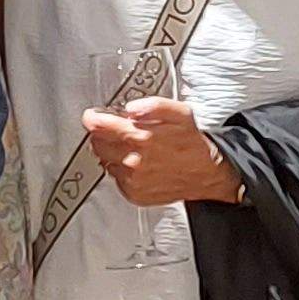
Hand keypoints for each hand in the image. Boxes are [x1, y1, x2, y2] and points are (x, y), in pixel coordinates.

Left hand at [84, 95, 239, 207]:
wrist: (207, 174)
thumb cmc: (192, 143)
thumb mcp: (180, 112)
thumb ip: (154, 105)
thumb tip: (130, 108)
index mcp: (142, 137)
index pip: (101, 127)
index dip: (93, 119)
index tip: (92, 116)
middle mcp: (134, 161)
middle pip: (98, 144)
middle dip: (103, 134)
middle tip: (116, 130)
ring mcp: (133, 180)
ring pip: (105, 161)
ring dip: (112, 153)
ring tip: (133, 148)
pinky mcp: (134, 194)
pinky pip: (116, 178)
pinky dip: (122, 170)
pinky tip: (138, 164)